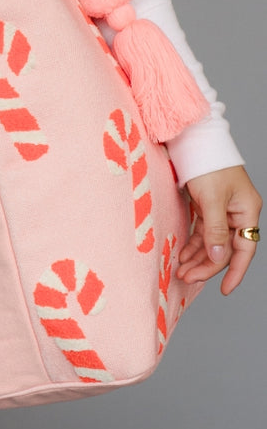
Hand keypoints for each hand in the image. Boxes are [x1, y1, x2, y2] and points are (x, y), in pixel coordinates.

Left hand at [176, 166, 260, 294]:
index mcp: (247, 210)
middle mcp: (237, 212)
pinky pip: (202, 231)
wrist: (193, 139)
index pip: (244, 249)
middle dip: (206, 265)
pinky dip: (193, 244)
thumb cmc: (208, 164)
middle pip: (225, 248)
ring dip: (198, 257)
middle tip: (186, 277)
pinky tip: (183, 255)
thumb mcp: (212, 199)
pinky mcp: (206, 205)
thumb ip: (216, 230)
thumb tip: (218, 257)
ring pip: (212, 242)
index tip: (224, 289)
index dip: (235, 271)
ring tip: (181, 270)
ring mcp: (222, 210)